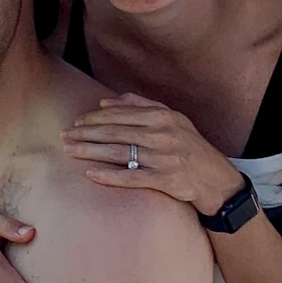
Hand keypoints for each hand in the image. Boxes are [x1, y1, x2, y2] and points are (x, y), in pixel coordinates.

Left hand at [62, 93, 244, 213]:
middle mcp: (163, 135)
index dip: (94, 118)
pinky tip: (91, 175)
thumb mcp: (173, 119)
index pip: (120, 114)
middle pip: (115, 132)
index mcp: (163, 117)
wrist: (218, 180)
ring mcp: (165, 158)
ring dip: (90, 152)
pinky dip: (110, 176)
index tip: (76, 122)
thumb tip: (105, 101)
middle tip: (64, 136)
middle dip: (85, 134)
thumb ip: (141, 106)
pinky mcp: (167, 181)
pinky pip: (132, 178)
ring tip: (70, 151)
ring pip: (119, 153)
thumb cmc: (190, 147)